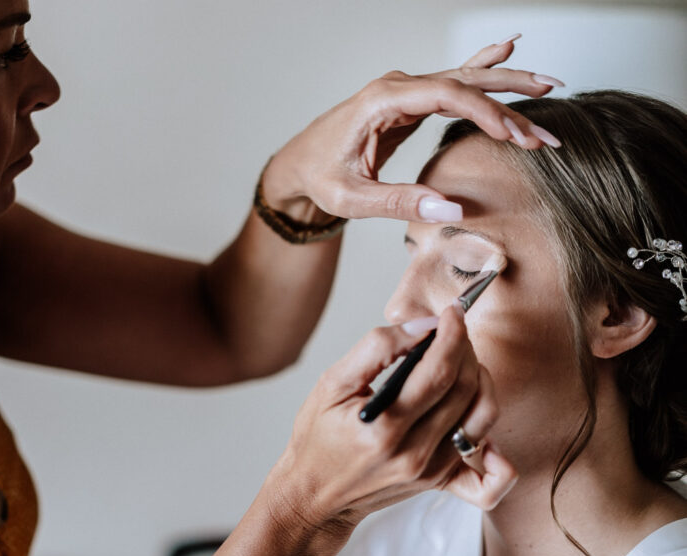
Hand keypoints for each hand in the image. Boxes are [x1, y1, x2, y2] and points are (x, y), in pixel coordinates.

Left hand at [263, 36, 562, 222]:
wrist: (298, 165)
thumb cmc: (319, 179)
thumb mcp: (351, 199)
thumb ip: (398, 203)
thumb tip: (452, 211)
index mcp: (379, 102)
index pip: (443, 94)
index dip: (484, 111)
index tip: (516, 136)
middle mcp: (394, 88)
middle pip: (461, 81)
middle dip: (509, 97)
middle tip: (549, 115)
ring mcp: (403, 92)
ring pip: (463, 82)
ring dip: (506, 88)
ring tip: (550, 86)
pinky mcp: (409, 103)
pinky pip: (453, 85)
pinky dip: (482, 70)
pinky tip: (508, 50)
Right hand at [266, 306, 516, 534]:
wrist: (314, 494)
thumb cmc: (317, 438)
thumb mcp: (331, 384)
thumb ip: (376, 350)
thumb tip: (421, 328)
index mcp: (383, 427)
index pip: (437, 372)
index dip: (452, 335)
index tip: (452, 313)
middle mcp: (412, 453)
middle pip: (465, 389)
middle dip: (465, 349)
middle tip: (451, 332)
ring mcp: (430, 472)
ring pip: (482, 418)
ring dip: (481, 380)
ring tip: (460, 363)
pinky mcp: (438, 483)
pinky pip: (488, 481)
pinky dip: (500, 459)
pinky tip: (481, 428)